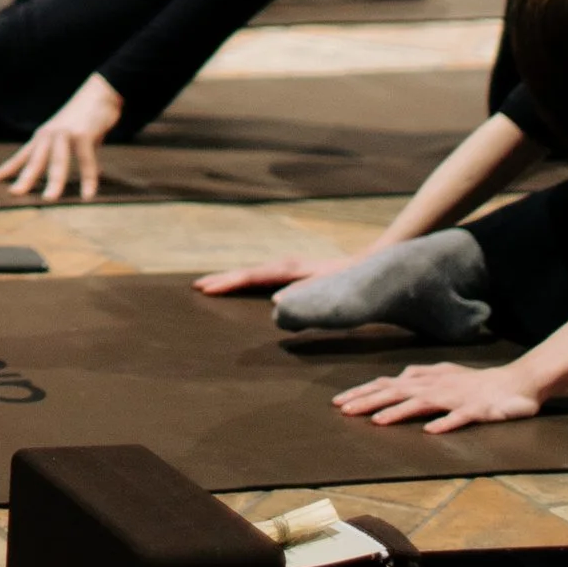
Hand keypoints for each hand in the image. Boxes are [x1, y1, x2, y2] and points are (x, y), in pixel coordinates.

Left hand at [0, 74, 122, 202]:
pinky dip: (88, 178)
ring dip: (53, 181)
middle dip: (24, 178)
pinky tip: (87, 194)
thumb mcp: (69, 137)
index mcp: (41, 138)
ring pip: (57, 161)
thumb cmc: (83, 118)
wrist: (100, 92)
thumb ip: (70, 154)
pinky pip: (86, 160)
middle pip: (33, 161)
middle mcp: (49, 136)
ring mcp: (65, 134)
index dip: (3, 169)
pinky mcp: (83, 134)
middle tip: (13, 194)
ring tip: (49, 199)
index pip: (19, 157)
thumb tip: (81, 174)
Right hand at [194, 255, 362, 297]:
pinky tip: (244, 286)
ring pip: (254, 272)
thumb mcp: (332, 292)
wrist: (370, 262)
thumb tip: (276, 304)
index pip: (253, 276)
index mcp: (290, 270)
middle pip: (248, 271)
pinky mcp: (295, 273)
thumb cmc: (352, 281)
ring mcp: (290, 267)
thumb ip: (306, 297)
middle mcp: (286, 265)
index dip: (229, 282)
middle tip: (196, 286)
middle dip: (223, 279)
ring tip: (212, 285)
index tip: (206, 288)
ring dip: (234, 278)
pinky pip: (263, 276)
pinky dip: (248, 280)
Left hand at [332, 361, 540, 433]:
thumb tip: (399, 376)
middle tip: (344, 411)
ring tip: (377, 421)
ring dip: (398, 411)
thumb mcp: (445, 374)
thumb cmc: (476, 381)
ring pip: (421, 403)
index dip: (363, 392)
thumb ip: (421, 375)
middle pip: (396, 391)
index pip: (387, 384)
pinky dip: (444, 423)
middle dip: (369, 400)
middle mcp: (436, 386)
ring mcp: (455, 397)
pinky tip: (430, 432)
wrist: (517, 383)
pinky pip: (458, 417)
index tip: (339, 402)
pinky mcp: (476, 410)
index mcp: (426, 379)